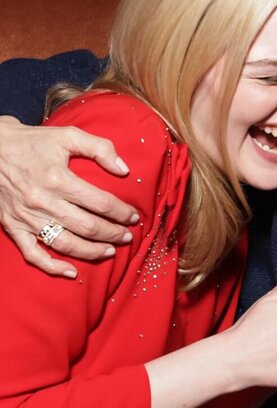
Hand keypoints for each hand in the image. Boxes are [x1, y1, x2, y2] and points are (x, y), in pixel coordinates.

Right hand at [0, 116, 137, 276]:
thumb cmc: (34, 142)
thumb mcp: (68, 135)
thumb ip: (100, 148)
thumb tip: (124, 169)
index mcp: (58, 178)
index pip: (100, 203)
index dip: (121, 212)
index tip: (133, 216)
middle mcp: (42, 201)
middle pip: (87, 227)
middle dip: (112, 234)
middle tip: (126, 236)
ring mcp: (26, 217)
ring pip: (65, 244)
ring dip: (92, 252)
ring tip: (110, 251)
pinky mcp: (13, 226)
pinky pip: (33, 254)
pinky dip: (52, 266)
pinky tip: (72, 272)